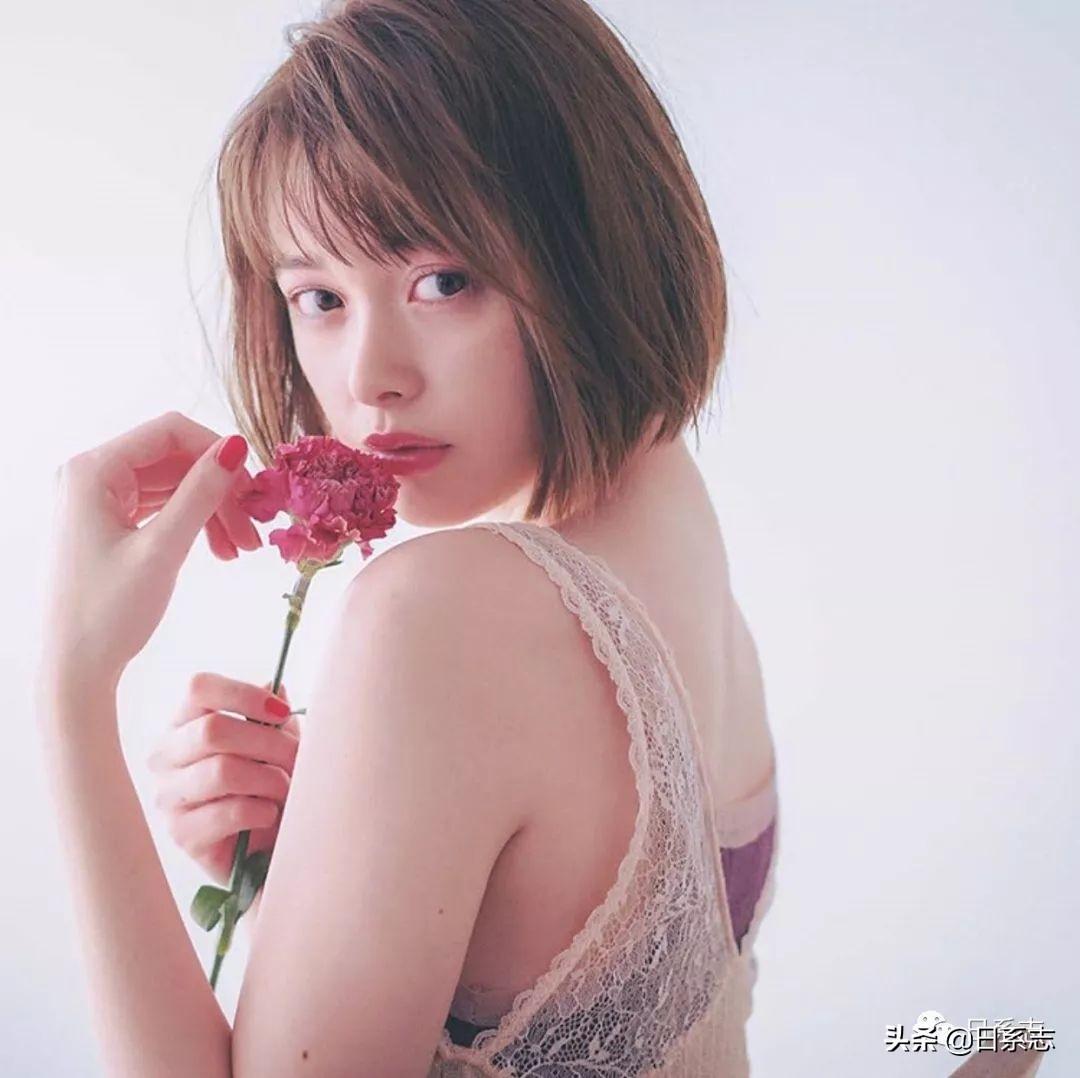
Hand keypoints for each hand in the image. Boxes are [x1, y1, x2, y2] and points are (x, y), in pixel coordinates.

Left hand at [41, 411, 262, 684]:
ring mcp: (99, 499)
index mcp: (92, 471)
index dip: (218, 452)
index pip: (170, 431)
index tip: (254, 489)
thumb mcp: (162, 549)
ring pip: (175, 484)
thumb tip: (237, 446)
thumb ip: (201, 493)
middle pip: (176, 459)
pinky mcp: (109, 522)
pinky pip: (163, 506)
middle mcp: (91, 476)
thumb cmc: (108, 613)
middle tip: (255, 530)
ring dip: (213, 510)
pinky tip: (219, 550)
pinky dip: (195, 523)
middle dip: (221, 490)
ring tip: (240, 549)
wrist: (74, 669)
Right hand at [147, 673, 299, 917]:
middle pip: (212, 730)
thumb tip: (275, 687)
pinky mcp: (181, 834)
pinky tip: (269, 814)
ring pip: (223, 771)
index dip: (244, 695)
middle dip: (268, 743)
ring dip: (269, 779)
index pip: (199, 688)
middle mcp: (166, 755)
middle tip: (297, 758)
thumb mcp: (275, 741)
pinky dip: (261, 810)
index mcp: (185, 722)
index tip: (282, 712)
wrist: (268, 846)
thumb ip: (271, 713)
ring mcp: (168, 795)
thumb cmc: (268, 783)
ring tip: (286, 789)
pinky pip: (228, 812)